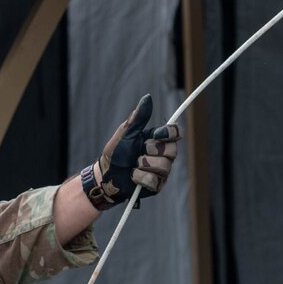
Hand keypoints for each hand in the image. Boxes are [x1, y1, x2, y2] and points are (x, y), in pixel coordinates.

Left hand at [83, 94, 180, 209]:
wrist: (106, 174)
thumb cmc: (115, 152)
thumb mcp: (126, 132)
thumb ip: (138, 117)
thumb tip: (148, 97)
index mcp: (157, 139)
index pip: (176, 133)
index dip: (170, 133)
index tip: (155, 134)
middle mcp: (163, 155)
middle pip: (173, 151)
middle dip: (152, 151)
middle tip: (139, 152)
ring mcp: (161, 171)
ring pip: (164, 167)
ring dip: (143, 165)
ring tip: (133, 165)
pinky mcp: (156, 186)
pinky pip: (155, 181)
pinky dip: (140, 178)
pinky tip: (132, 176)